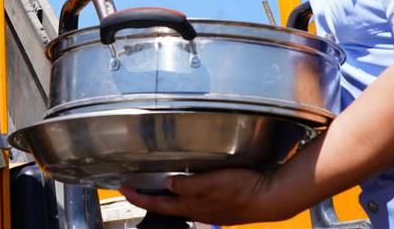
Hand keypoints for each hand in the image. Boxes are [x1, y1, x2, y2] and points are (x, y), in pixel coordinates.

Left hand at [119, 168, 285, 225]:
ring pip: (181, 205)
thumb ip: (187, 185)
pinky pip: (196, 202)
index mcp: (192, 206)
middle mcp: (198, 211)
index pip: (158, 203)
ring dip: (166, 197)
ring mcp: (210, 211)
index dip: (138, 197)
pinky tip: (190, 187)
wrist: (270, 199)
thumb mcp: (211, 182)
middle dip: (149, 198)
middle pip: (167, 207)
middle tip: (135, 188)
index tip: (123, 189)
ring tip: (157, 186)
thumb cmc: (243, 189)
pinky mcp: (221, 207)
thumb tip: (167, 184)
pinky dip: (185, 195)